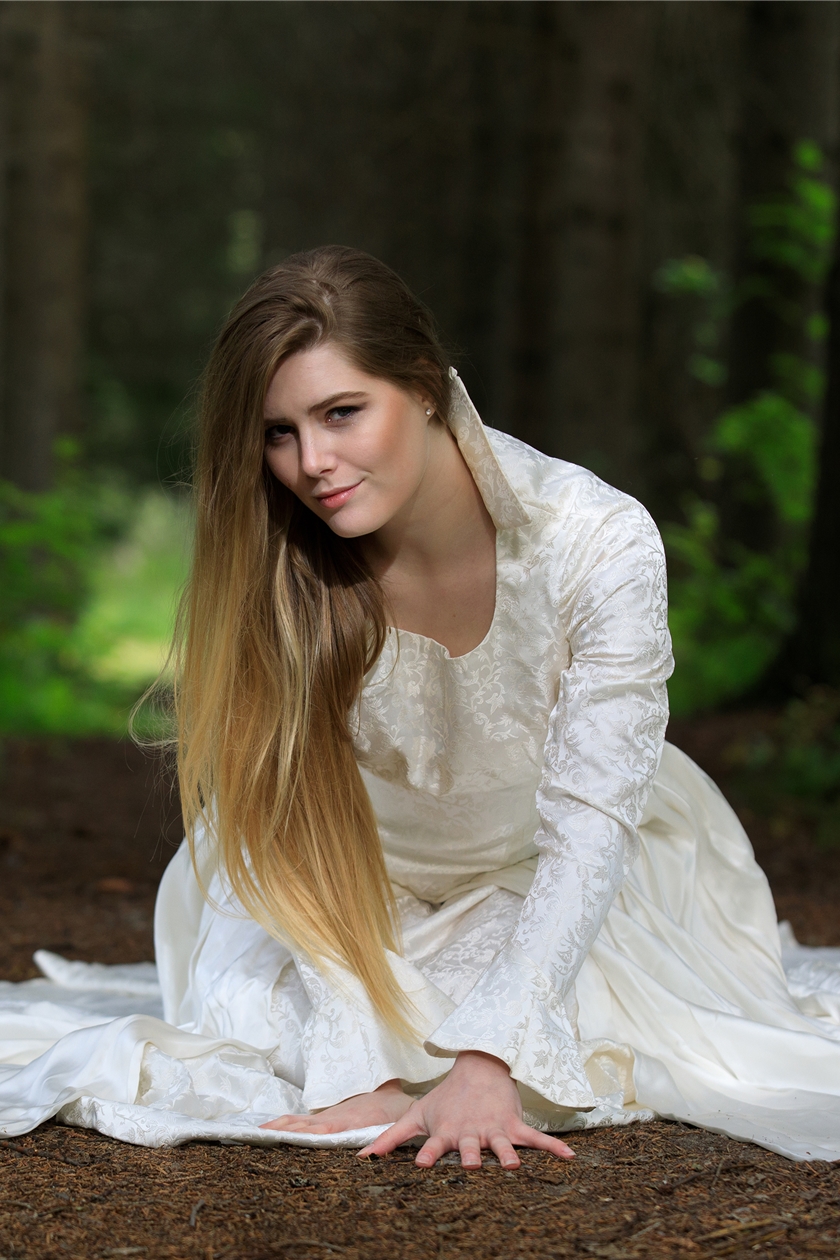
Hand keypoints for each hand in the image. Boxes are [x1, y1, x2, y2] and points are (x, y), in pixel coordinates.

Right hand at [259, 1078, 412, 1133]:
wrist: (392, 1091)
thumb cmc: (395, 1107)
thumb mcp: (396, 1117)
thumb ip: (387, 1132)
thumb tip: (373, 1147)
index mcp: (349, 1120)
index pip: (322, 1129)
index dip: (304, 1134)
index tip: (285, 1139)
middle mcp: (334, 1117)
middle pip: (303, 1125)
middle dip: (281, 1130)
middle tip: (256, 1136)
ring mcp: (328, 1116)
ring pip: (298, 1122)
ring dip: (278, 1127)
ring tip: (255, 1134)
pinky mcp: (326, 1118)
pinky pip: (302, 1122)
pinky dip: (284, 1127)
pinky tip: (269, 1132)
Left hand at [357, 1050, 574, 1169]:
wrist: (478, 1067)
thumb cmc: (445, 1098)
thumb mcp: (417, 1114)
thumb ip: (390, 1137)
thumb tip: (362, 1157)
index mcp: (447, 1133)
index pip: (434, 1147)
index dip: (427, 1154)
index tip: (421, 1163)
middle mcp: (471, 1134)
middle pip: (471, 1149)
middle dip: (472, 1158)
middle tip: (473, 1166)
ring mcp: (494, 1130)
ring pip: (503, 1146)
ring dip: (509, 1155)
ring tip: (514, 1166)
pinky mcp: (514, 1126)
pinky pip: (537, 1139)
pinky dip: (554, 1148)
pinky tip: (571, 1158)